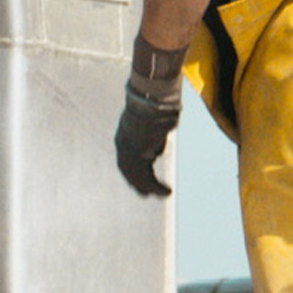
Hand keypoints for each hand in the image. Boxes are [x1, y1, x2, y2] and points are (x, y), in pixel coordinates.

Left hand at [115, 36, 187, 197]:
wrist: (149, 99)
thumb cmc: (154, 100)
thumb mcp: (156, 114)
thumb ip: (158, 121)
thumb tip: (170, 116)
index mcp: (124, 136)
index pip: (127, 159)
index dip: (135, 171)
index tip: (145, 177)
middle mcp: (122, 145)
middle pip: (129, 171)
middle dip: (139, 184)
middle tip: (149, 193)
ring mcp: (128, 152)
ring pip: (137, 178)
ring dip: (150, 188)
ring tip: (164, 193)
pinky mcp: (136, 157)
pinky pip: (146, 179)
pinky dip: (156, 187)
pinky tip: (167, 191)